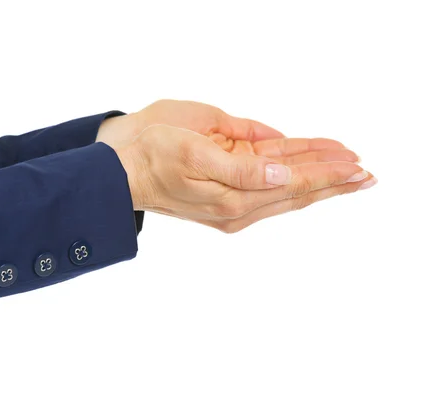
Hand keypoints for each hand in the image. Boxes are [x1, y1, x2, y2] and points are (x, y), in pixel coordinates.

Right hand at [115, 125, 375, 232]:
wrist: (120, 174)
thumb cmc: (152, 154)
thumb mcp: (194, 150)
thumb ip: (241, 165)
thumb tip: (283, 172)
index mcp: (232, 195)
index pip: (291, 183)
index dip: (325, 173)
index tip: (355, 167)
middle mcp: (237, 206)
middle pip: (295, 191)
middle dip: (331, 181)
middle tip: (366, 175)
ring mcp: (232, 206)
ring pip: (285, 192)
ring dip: (317, 181)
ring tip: (347, 173)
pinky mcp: (225, 202)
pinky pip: (268, 191)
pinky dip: (292, 182)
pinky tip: (305, 176)